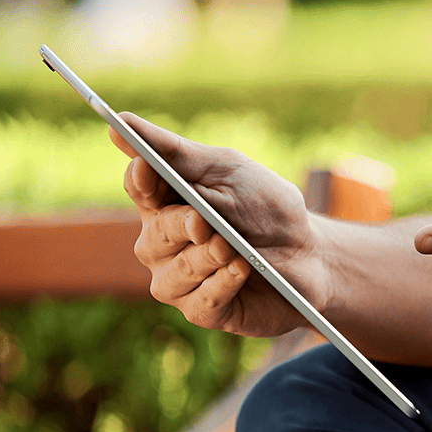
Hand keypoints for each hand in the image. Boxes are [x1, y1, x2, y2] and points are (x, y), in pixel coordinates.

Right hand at [112, 113, 328, 336]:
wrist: (312, 254)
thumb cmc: (267, 209)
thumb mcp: (229, 171)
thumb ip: (176, 153)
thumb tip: (120, 121)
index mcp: (165, 203)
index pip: (138, 188)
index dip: (141, 180)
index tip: (149, 168)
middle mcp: (163, 245)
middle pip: (153, 235)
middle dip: (179, 226)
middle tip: (204, 222)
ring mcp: (181, 280)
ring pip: (173, 274)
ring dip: (205, 259)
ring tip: (232, 247)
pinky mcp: (205, 311)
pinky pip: (200, 303)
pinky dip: (222, 285)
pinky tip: (241, 270)